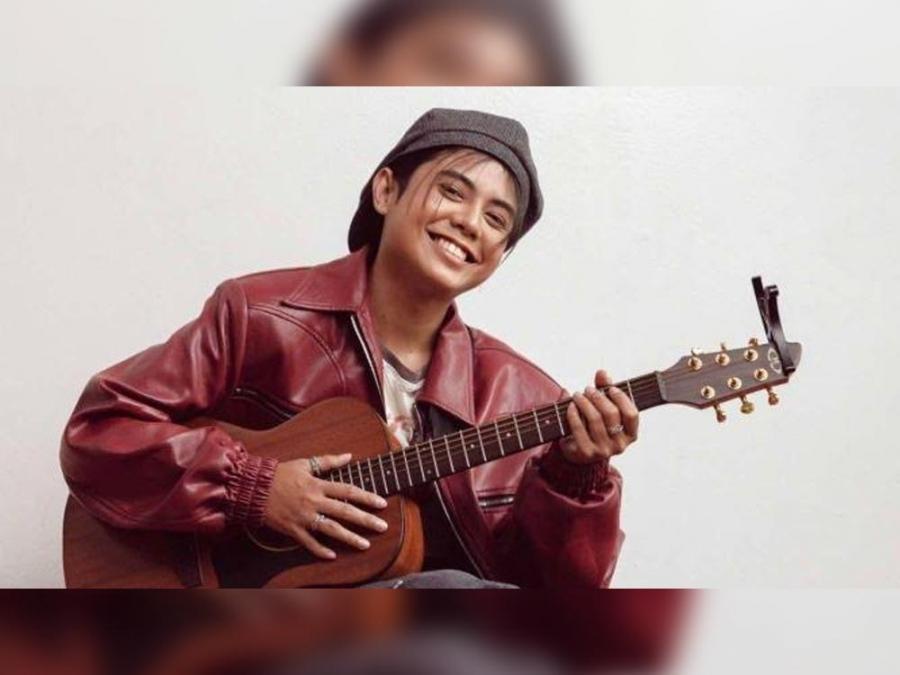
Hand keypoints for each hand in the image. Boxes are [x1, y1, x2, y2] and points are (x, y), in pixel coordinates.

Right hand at [263, 453, 388, 559]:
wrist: (253, 488)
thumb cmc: (280, 474)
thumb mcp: (304, 463)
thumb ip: (327, 461)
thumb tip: (348, 456)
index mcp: (318, 484)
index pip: (348, 490)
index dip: (367, 497)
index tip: (382, 503)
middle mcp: (313, 501)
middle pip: (344, 511)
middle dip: (366, 520)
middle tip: (383, 526)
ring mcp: (303, 517)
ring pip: (331, 529)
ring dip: (350, 537)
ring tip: (366, 544)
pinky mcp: (292, 529)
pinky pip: (308, 542)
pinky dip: (320, 550)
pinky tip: (332, 556)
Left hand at [560, 369, 638, 463]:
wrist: (579, 452)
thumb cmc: (595, 426)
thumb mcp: (603, 409)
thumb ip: (605, 390)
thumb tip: (602, 373)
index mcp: (630, 435)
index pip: (631, 414)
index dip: (621, 398)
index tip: (610, 388)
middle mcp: (619, 445)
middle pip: (611, 414)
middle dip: (598, 397)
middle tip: (588, 389)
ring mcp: (603, 450)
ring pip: (595, 420)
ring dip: (584, 403)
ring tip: (577, 395)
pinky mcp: (586, 452)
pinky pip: (579, 428)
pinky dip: (573, 414)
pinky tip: (570, 406)